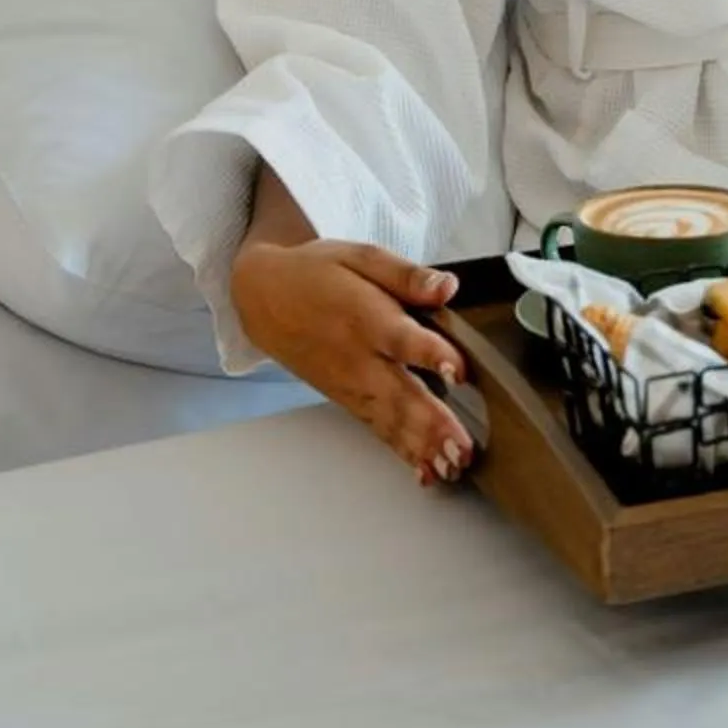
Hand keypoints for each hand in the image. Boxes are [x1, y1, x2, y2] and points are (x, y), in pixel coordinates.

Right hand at [229, 237, 474, 486]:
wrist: (265, 298)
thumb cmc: (318, 274)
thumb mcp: (361, 256)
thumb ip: (407, 275)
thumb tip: (448, 286)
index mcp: (365, 316)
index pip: (400, 338)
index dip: (431, 353)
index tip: (459, 370)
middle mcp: (358, 358)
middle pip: (398, 392)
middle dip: (432, 423)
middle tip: (462, 447)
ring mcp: (351, 385)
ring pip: (389, 419)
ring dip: (421, 445)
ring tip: (452, 467)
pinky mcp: (346, 400)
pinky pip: (377, 429)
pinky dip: (400, 451)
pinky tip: (425, 470)